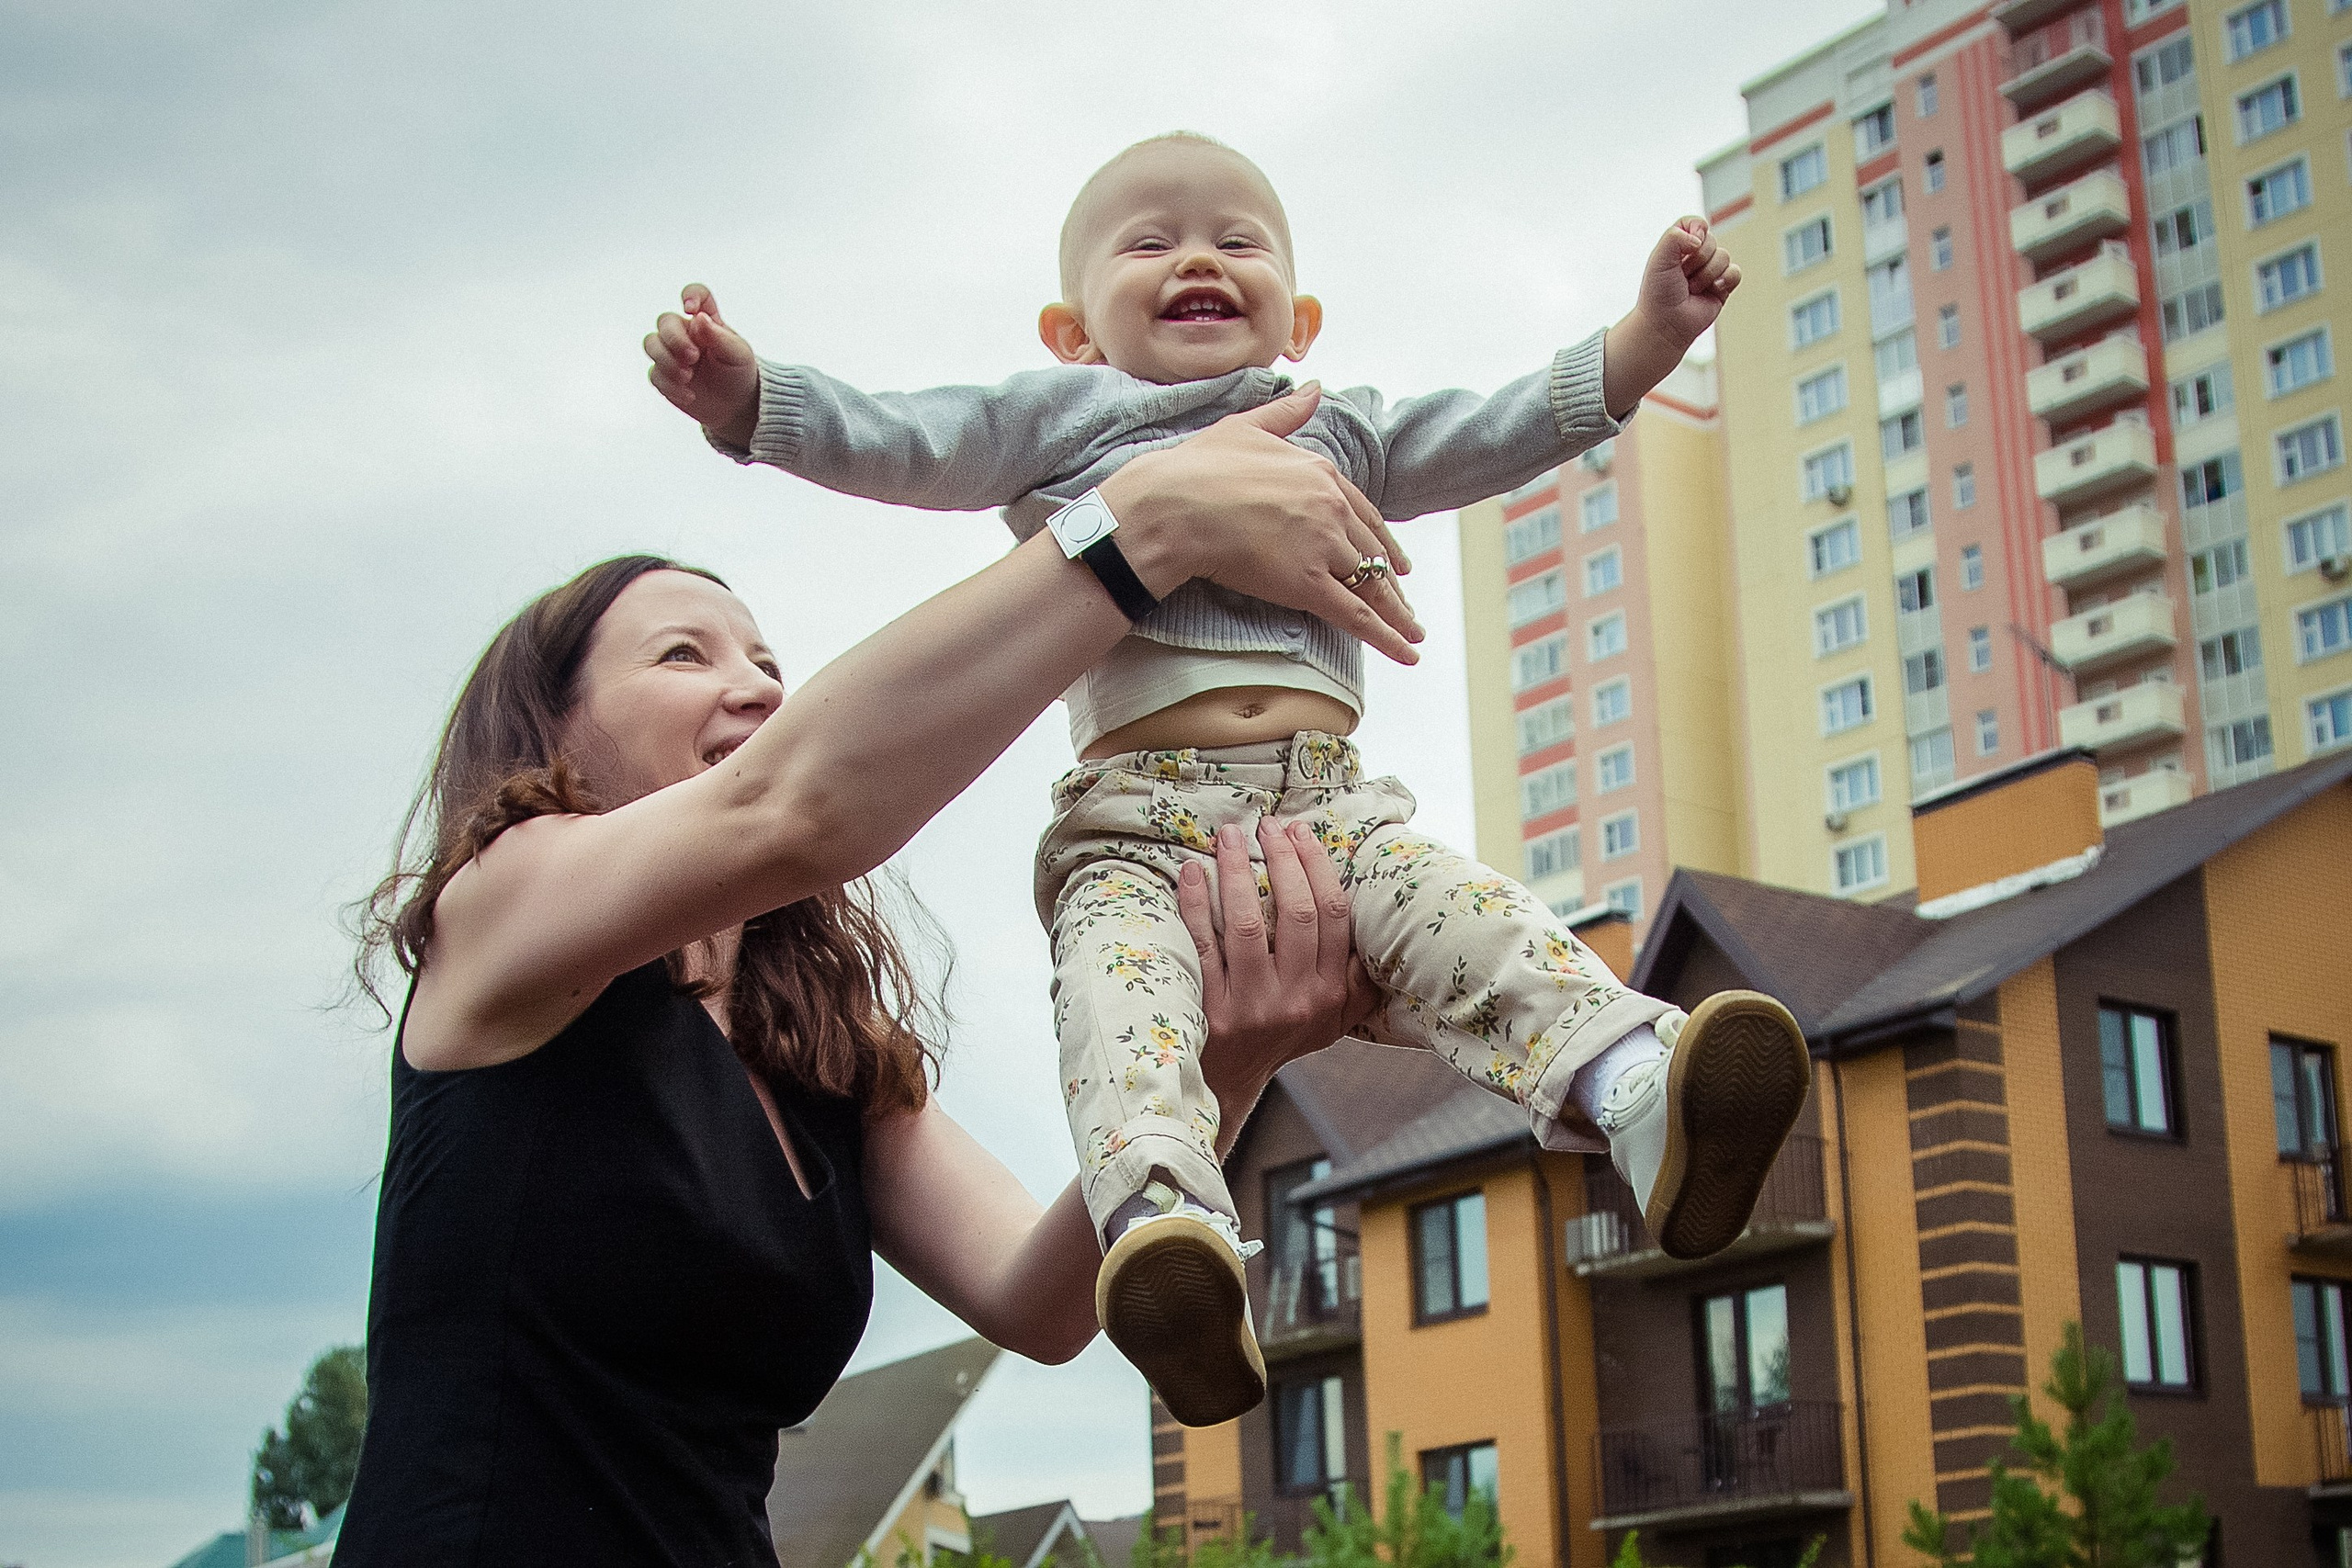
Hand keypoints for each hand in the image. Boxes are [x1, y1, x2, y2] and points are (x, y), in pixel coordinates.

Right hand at [644, 285, 761, 450]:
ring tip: (687, 377)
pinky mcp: (664, 375)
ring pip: (651, 344)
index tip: (690, 309)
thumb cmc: (739, 373)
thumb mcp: (738, 354)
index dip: (691, 295)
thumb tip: (698, 317)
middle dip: (674, 339)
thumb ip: (719, 336)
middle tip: (693, 358)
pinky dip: (670, 385)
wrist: (736, 406)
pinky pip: (654, 374)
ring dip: (666, 360)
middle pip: (665, 321)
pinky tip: (689, 395)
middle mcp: (686, 332)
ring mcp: (672, 353)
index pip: (696, 295)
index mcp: (707, 321)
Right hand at [1097, 384, 1425, 665]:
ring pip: (1370, 586)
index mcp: (1321, 472)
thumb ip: (1286, 413)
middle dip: (1390, 582)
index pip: (1364, 514)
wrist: (1172, 506)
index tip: (1396, 560)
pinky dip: (1387, 637)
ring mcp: (1322, 546)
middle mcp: (1331, 508)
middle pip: (1371, 553)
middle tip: (1405, 603)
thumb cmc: (1197, 468)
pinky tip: (1408, 652)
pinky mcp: (1307, 584)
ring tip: (1412, 634)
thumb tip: (1316, 389)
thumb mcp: (1246, 427)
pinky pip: (1357, 615)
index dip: (1382, 541)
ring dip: (1395, 614)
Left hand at [1178, 817, 1379, 1157]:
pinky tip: (1190, 872)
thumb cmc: (1280, 1036)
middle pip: (1296, 914)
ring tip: (1229, 835)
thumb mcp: (1333, 1017)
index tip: (1300, 832)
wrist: (1227, 1082)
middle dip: (1282, 860)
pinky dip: (1195, 905)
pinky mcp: (1210, 1010)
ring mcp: (1252, 1006)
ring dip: (1235, 872)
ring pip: (1246, 925)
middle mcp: (1296, 1000)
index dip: (1317, 866)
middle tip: (1268, 825)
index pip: (1332, 916)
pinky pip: (1202, 946)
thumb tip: (1380, 928)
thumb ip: (1357, 979)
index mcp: (1330, 993)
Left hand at [1602, 220, 1740, 418]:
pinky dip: (1725, 279)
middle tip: (1682, 277)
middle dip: (1697, 260)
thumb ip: (1674, 237)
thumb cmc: (1658, 293)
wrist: (1665, 324)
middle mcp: (1695, 255)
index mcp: (1678, 245)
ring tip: (1692, 289)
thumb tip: (1700, 237)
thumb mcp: (1659, 259)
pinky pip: (1735, 272)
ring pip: (1724, 256)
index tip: (1689, 244)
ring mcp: (1710, 270)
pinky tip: (1713, 289)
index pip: (1695, 223)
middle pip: (1711, 240)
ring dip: (1706, 275)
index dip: (1696, 228)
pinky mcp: (1723, 286)